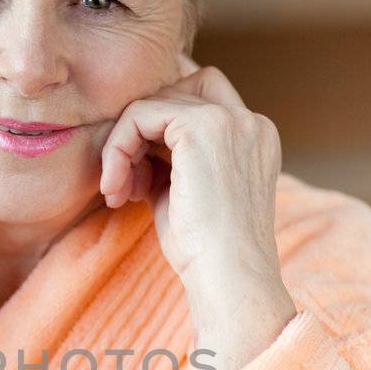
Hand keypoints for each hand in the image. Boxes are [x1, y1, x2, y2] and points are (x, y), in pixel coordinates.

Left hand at [98, 54, 287, 309]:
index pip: (201, 99)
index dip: (160, 126)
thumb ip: (171, 160)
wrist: (228, 278)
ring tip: (118, 190)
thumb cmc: (205, 253)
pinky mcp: (202, 128)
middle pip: (177, 91)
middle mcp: (249, 122)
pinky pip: (140, 114)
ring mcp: (230, 121)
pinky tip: (116, 188)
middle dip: (141, 129)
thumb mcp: (188, 194)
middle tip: (124, 180)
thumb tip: (133, 141)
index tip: (139, 174)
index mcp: (254, 138)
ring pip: (154, 102)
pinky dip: (118, 148)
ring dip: (123, 144)